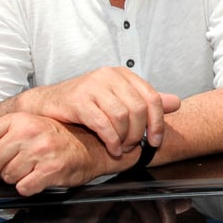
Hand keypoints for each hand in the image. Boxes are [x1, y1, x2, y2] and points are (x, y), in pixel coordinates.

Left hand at [0, 113, 106, 194]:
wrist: (93, 146)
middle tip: (17, 165)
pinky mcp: (51, 169)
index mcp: (19, 118)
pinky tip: (39, 178)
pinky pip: (23, 188)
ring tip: (32, 168)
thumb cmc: (57, 139)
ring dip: (16, 178)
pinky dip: (28, 187)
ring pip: (7, 177)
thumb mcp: (25, 132)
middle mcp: (28, 131)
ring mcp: (40, 150)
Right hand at [20, 67, 180, 157]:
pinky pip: (102, 123)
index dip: (158, 123)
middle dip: (139, 133)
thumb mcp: (118, 100)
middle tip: (133, 147)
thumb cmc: (84, 104)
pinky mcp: (77, 100)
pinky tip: (111, 148)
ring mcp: (92, 86)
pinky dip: (110, 139)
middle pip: (139, 108)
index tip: (154, 141)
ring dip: (124, 138)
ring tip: (120, 148)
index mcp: (123, 74)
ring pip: (122, 116)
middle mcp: (109, 76)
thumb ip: (146, 101)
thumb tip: (175, 103)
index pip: (152, 98)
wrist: (46, 105)